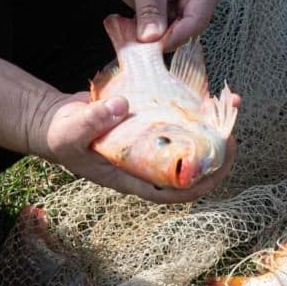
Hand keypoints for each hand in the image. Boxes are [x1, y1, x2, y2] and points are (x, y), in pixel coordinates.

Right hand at [26, 91, 223, 201]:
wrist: (55, 121)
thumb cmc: (61, 136)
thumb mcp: (71, 132)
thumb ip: (93, 122)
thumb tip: (123, 107)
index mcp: (132, 177)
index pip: (174, 192)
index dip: (201, 183)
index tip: (219, 165)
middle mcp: (147, 164)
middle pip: (191, 168)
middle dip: (217, 152)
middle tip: (231, 130)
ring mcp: (150, 144)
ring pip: (190, 141)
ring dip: (212, 126)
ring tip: (229, 103)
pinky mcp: (149, 123)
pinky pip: (178, 120)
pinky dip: (194, 108)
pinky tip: (207, 93)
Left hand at [101, 0, 221, 47]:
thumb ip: (151, 11)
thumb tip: (152, 38)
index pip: (197, 21)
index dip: (175, 36)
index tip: (153, 45)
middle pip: (185, 31)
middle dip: (162, 38)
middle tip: (139, 43)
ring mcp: (181, 6)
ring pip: (170, 35)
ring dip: (151, 38)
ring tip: (131, 31)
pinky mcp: (165, 12)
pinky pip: (159, 32)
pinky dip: (145, 34)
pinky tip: (130, 27)